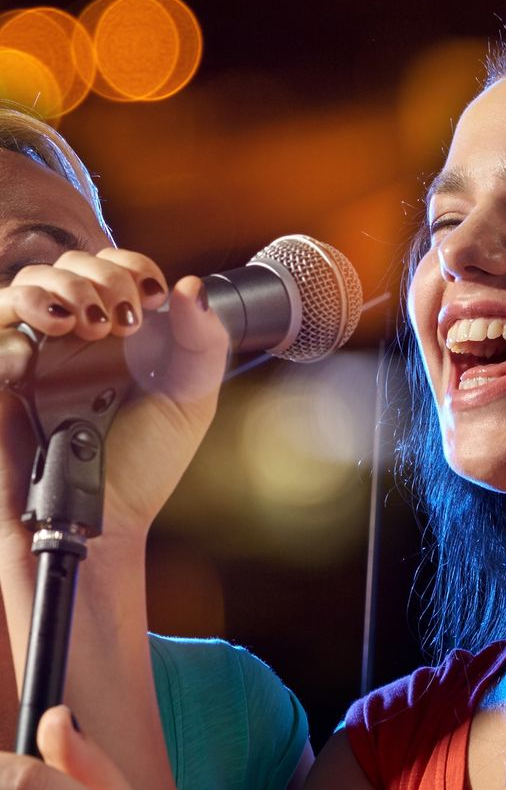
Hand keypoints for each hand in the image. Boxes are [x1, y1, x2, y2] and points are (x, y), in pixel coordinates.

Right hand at [0, 249, 228, 544]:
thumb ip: (201, 343)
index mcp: (121, 334)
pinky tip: (32, 363)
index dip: (131, 266)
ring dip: (53, 288)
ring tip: (80, 324)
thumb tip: (192, 286)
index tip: (151, 297)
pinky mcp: (1, 383)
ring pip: (23, 285)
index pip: (116, 266)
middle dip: (97, 277)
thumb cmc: (142, 468)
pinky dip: (10, 339)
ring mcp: (34, 356)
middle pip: (68, 264)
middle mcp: (75, 337)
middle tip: (119, 319)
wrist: (99, 526)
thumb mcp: (190, 403)